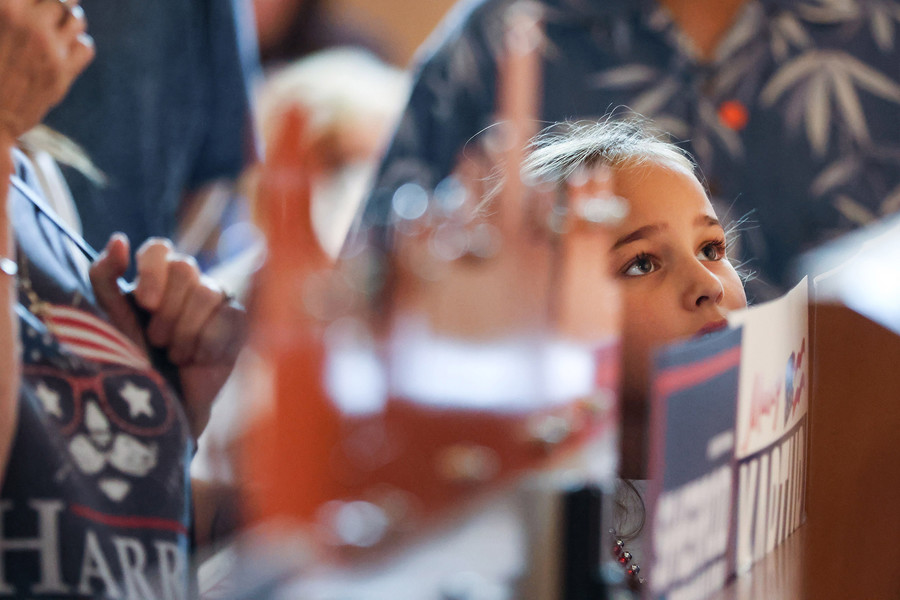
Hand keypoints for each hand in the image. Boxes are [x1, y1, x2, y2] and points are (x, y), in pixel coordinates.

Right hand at [0, 0, 93, 142]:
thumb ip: (10, 12)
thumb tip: (22, 7)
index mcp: (5, 7)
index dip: (39, 1)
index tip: (37, 8)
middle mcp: (29, 24)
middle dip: (54, 6)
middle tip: (46, 18)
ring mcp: (49, 48)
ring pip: (76, 18)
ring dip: (69, 22)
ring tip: (55, 31)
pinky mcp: (63, 72)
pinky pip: (86, 45)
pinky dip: (79, 45)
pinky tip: (64, 51)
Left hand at [90, 234, 246, 438]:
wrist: (162, 406)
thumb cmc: (133, 362)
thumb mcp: (110, 319)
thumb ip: (104, 277)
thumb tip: (118, 239)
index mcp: (156, 278)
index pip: (159, 249)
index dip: (153, 272)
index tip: (145, 303)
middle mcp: (188, 283)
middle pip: (185, 268)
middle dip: (168, 310)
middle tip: (157, 340)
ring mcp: (217, 301)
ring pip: (208, 292)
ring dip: (186, 330)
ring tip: (176, 354)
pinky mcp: (238, 322)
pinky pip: (229, 316)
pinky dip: (208, 342)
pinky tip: (198, 359)